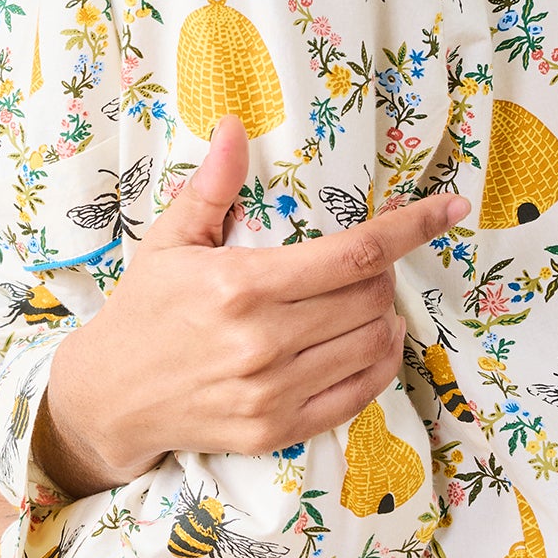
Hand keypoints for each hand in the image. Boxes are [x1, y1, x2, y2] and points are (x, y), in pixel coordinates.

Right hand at [34, 118, 468, 498]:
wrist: (109, 397)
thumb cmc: (143, 311)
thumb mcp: (169, 242)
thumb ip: (212, 188)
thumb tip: (236, 127)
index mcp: (241, 286)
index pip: (352, 253)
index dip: (409, 227)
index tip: (448, 209)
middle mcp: (262, 342)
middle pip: (370, 297)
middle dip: (383, 273)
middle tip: (365, 264)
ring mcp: (273, 391)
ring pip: (372, 343)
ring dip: (384, 316)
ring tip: (364, 301)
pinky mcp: (278, 429)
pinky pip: (359, 393)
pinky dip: (379, 363)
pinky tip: (370, 342)